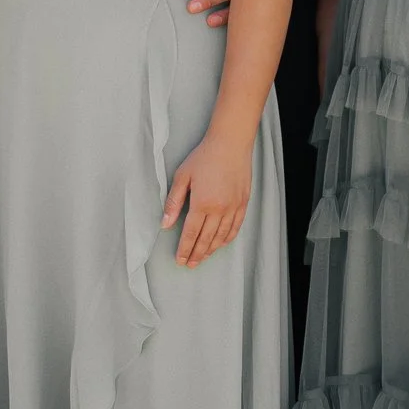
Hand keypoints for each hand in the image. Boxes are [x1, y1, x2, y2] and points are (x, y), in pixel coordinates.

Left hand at [162, 130, 251, 266]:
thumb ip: (174, 202)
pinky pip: (235, 228)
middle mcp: (219, 209)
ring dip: (211, 250)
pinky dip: (227, 239)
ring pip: (221, 236)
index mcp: (202, 203)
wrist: (230, 144)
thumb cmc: (203, 157)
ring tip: (202, 258)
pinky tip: (220, 244)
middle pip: (206, 239)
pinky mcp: (243, 204)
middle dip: (197, 254)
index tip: (180, 260)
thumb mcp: (182, 176)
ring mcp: (233, 208)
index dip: (184, 248)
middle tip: (190, 264)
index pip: (191, 233)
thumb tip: (165, 224)